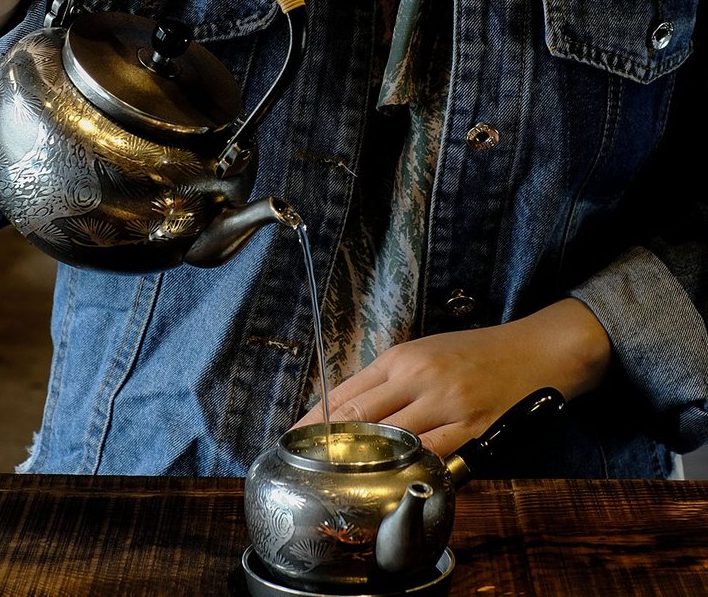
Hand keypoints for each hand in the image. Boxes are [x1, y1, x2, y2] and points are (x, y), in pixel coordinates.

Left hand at [294, 298, 611, 456]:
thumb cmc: (477, 351)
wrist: (536, 350)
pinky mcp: (473, 431)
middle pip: (360, 418)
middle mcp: (419, 378)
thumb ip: (390, 379)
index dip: (315, 420)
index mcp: (403, 357)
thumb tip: (352, 409)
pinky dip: (408, 471)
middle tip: (307, 466)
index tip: (294, 437)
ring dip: (363, 464)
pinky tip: (392, 481)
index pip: (346, 391)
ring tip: (339, 480)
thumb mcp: (426, 351)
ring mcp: (447, 406)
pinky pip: (432, 458)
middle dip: (329, 446)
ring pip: (391, 442)